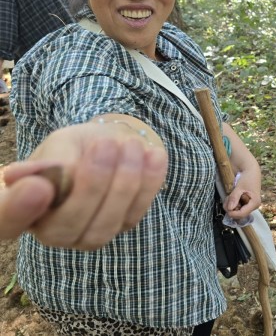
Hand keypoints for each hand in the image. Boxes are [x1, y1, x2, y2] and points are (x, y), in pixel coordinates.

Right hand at [2, 120, 167, 249]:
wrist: (107, 147)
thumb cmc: (74, 148)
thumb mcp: (62, 145)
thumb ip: (54, 162)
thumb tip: (29, 177)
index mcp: (17, 208)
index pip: (5, 221)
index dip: (17, 211)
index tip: (38, 186)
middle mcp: (48, 230)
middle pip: (64, 227)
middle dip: (91, 185)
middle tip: (105, 145)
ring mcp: (85, 236)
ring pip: (104, 226)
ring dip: (124, 183)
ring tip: (131, 145)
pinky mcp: (120, 228)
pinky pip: (136, 213)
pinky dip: (148, 183)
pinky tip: (154, 155)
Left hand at [224, 172, 261, 219]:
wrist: (250, 170)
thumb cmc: (247, 177)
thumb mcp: (240, 187)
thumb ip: (234, 198)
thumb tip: (229, 209)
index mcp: (254, 203)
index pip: (242, 214)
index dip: (233, 213)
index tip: (225, 206)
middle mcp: (253, 206)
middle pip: (239, 214)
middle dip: (231, 208)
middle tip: (227, 198)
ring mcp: (249, 205)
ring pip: (237, 211)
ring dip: (231, 205)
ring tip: (229, 196)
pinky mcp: (245, 203)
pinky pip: (237, 207)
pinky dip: (232, 203)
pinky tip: (231, 197)